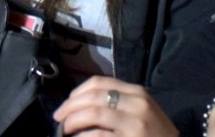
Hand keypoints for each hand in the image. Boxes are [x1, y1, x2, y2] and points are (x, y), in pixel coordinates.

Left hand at [53, 76, 178, 136]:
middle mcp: (136, 104)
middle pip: (93, 97)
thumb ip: (119, 104)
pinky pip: (98, 135)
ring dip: (72, 122)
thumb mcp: (143, 112)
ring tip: (64, 130)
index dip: (77, 92)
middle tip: (58, 118)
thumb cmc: (156, 136)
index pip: (99, 83)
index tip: (66, 104)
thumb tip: (82, 105)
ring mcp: (134, 123)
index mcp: (137, 92)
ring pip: (93, 113)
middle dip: (69, 107)